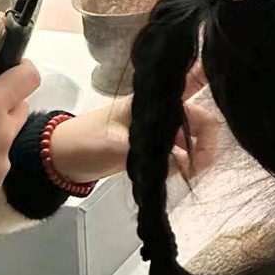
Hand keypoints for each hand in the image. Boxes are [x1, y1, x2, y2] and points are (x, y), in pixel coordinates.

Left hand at [50, 73, 219, 183]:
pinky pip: (179, 151)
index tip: (212, 141)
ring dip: (196, 154)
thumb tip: (187, 161)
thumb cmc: (88, 142)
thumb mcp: (120, 146)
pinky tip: (179, 174)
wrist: (61, 158)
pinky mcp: (152, 146)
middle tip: (200, 168)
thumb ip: (154, 152)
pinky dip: (184, 163)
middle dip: (206, 142)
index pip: (195, 102)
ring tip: (191, 174)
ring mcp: (157, 128)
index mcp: (153, 100)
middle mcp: (160, 110)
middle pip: (199, 120)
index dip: (210, 113)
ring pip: (191, 137)